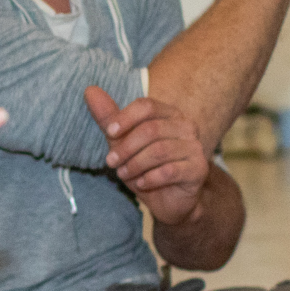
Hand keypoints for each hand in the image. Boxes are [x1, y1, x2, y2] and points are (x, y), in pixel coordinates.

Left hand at [84, 88, 207, 224]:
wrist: (168, 200)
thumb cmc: (144, 166)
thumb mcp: (121, 142)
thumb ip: (108, 118)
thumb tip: (90, 90)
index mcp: (169, 114)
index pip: (147, 105)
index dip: (125, 117)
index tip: (109, 133)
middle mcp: (186, 127)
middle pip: (151, 129)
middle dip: (126, 147)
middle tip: (111, 162)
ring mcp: (195, 147)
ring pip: (159, 151)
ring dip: (135, 164)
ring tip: (123, 174)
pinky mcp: (199, 169)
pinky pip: (170, 171)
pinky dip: (149, 178)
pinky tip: (141, 184)